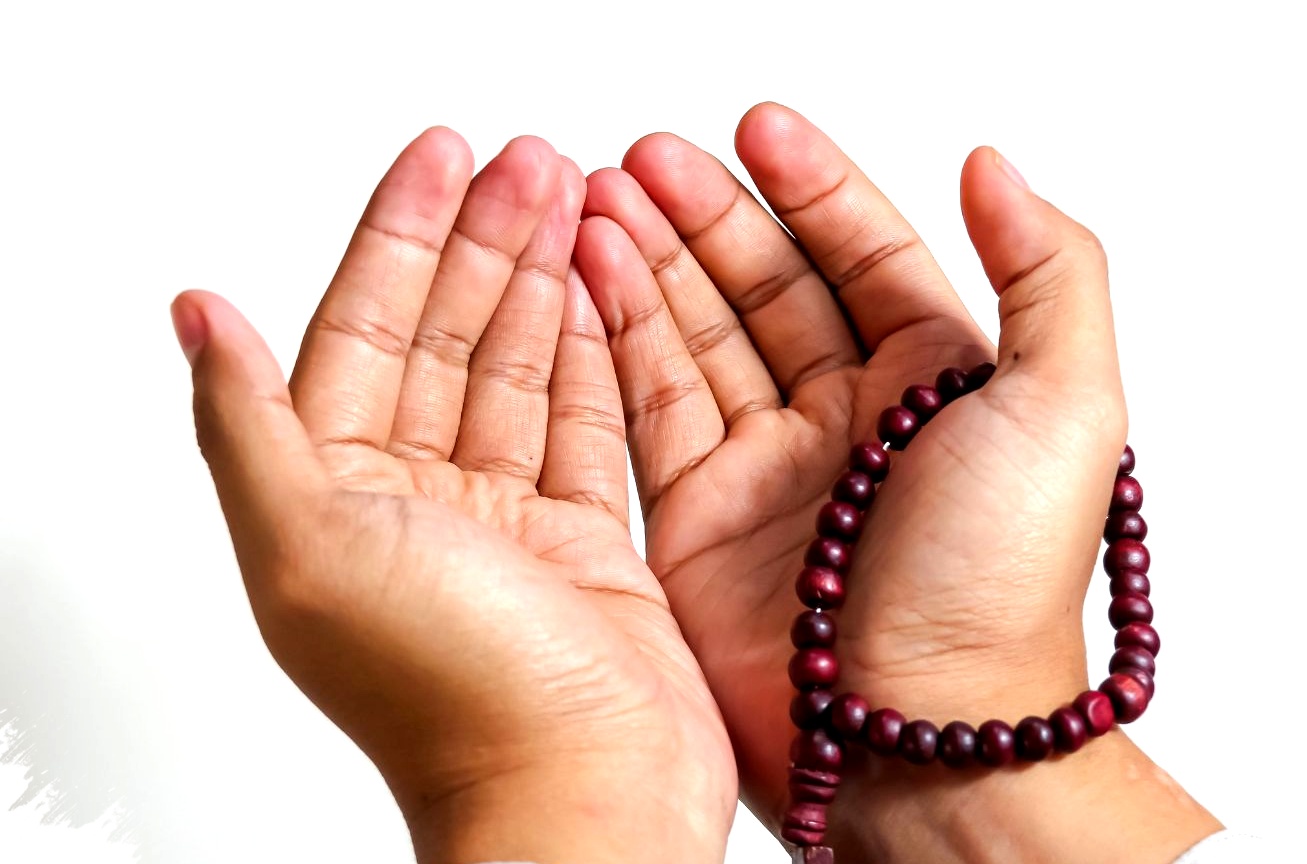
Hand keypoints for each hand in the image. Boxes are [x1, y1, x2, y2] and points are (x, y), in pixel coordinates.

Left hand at [172, 129, 733, 863]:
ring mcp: (503, 522)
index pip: (361, 332)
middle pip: (445, 338)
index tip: (438, 158)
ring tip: (572, 197)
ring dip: (539, 280)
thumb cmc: (453, 693)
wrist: (586, 793)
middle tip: (529, 158)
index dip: (396, 235)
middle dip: (483, 240)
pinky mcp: (583, 542)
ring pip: (516, 370)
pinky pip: (583, 423)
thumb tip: (194, 315)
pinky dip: (590, 354)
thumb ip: (247, 424)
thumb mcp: (311, 546)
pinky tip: (597, 293)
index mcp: (335, 498)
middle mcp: (414, 505)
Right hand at [579, 103, 1219, 862]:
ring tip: (597, 197)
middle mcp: (847, 418)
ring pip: (697, 335)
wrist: (918, 738)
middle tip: (645, 155)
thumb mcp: (1068, 407)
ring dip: (649, 261)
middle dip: (706, 213)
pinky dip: (613, 339)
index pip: (861, 253)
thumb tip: (991, 166)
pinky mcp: (698, 517)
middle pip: (766, 284)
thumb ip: (1046, 271)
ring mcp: (768, 467)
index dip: (809, 185)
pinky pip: (647, 406)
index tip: (757, 127)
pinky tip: (586, 277)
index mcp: (934, 381)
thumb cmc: (1000, 586)